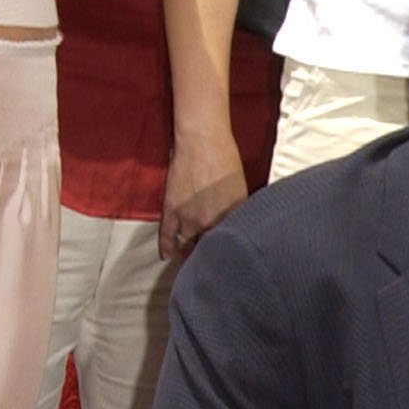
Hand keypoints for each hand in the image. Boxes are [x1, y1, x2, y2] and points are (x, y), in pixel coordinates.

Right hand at [161, 122, 247, 257]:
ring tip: (191, 263)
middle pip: (206, 250)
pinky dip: (166, 247)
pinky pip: (166, 235)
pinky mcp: (171, 209)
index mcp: (228, 218)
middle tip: (210, 267)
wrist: (204, 141)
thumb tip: (241, 229)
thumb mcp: (241, 191)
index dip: (227, 257)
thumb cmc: (227, 161)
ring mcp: (187, 217)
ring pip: (187, 246)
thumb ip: (239, 213)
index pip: (228, 249)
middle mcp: (207, 223)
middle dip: (208, 259)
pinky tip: (167, 257)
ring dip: (188, 255)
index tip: (228, 264)